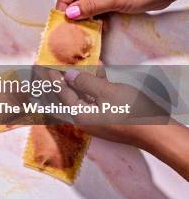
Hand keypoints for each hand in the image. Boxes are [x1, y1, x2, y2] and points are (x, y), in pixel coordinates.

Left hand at [47, 68, 188, 179]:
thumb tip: (68, 76)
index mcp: (78, 115)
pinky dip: (91, 87)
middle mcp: (82, 120)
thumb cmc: (132, 112)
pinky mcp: (106, 118)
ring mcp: (94, 120)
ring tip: (65, 70)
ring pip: (77, 98)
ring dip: (72, 84)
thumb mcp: (107, 92)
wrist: (156, 132)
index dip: (50, 78)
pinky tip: (97, 73)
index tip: (41, 66)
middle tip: (42, 71)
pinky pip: (92, 100)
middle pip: (61, 99)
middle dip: (52, 83)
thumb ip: (85, 82)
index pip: (58, 93)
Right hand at [56, 0, 188, 19]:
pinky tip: (99, 26)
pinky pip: (99, 6)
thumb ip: (91, 6)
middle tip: (71, 26)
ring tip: (85, 28)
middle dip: (74, 10)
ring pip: (88, 2)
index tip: (61, 17)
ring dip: (86, 15)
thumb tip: (70, 13)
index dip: (63, 1)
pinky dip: (97, 16)